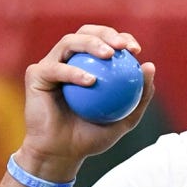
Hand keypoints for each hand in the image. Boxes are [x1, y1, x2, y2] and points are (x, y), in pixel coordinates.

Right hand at [16, 25, 156, 178]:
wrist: (61, 154)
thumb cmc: (91, 137)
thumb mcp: (125, 120)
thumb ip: (139, 97)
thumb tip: (150, 66)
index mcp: (86, 64)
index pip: (105, 42)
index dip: (120, 38)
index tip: (136, 50)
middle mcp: (67, 60)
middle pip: (85, 32)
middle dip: (106, 33)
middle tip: (122, 47)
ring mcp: (50, 65)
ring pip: (69, 42)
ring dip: (91, 44)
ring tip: (108, 55)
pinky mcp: (35, 75)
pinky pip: (55, 68)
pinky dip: (73, 73)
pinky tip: (90, 81)